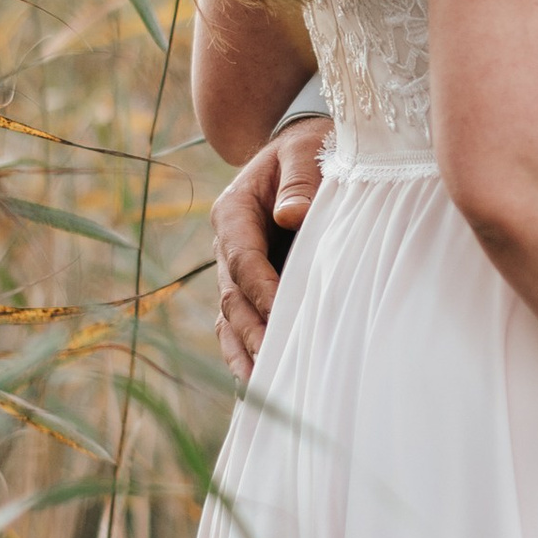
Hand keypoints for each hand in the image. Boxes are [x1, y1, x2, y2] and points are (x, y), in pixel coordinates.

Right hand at [212, 121, 329, 384]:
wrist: (305, 152)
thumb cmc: (310, 150)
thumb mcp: (307, 151)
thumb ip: (301, 180)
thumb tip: (291, 216)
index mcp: (234, 212)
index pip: (242, 259)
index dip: (261, 289)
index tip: (283, 314)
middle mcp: (227, 244)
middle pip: (232, 296)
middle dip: (253, 331)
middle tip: (275, 364)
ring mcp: (234, 269)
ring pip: (231, 317)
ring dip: (247, 351)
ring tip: (266, 386)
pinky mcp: (250, 287)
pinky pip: (241, 324)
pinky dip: (248, 352)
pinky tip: (262, 382)